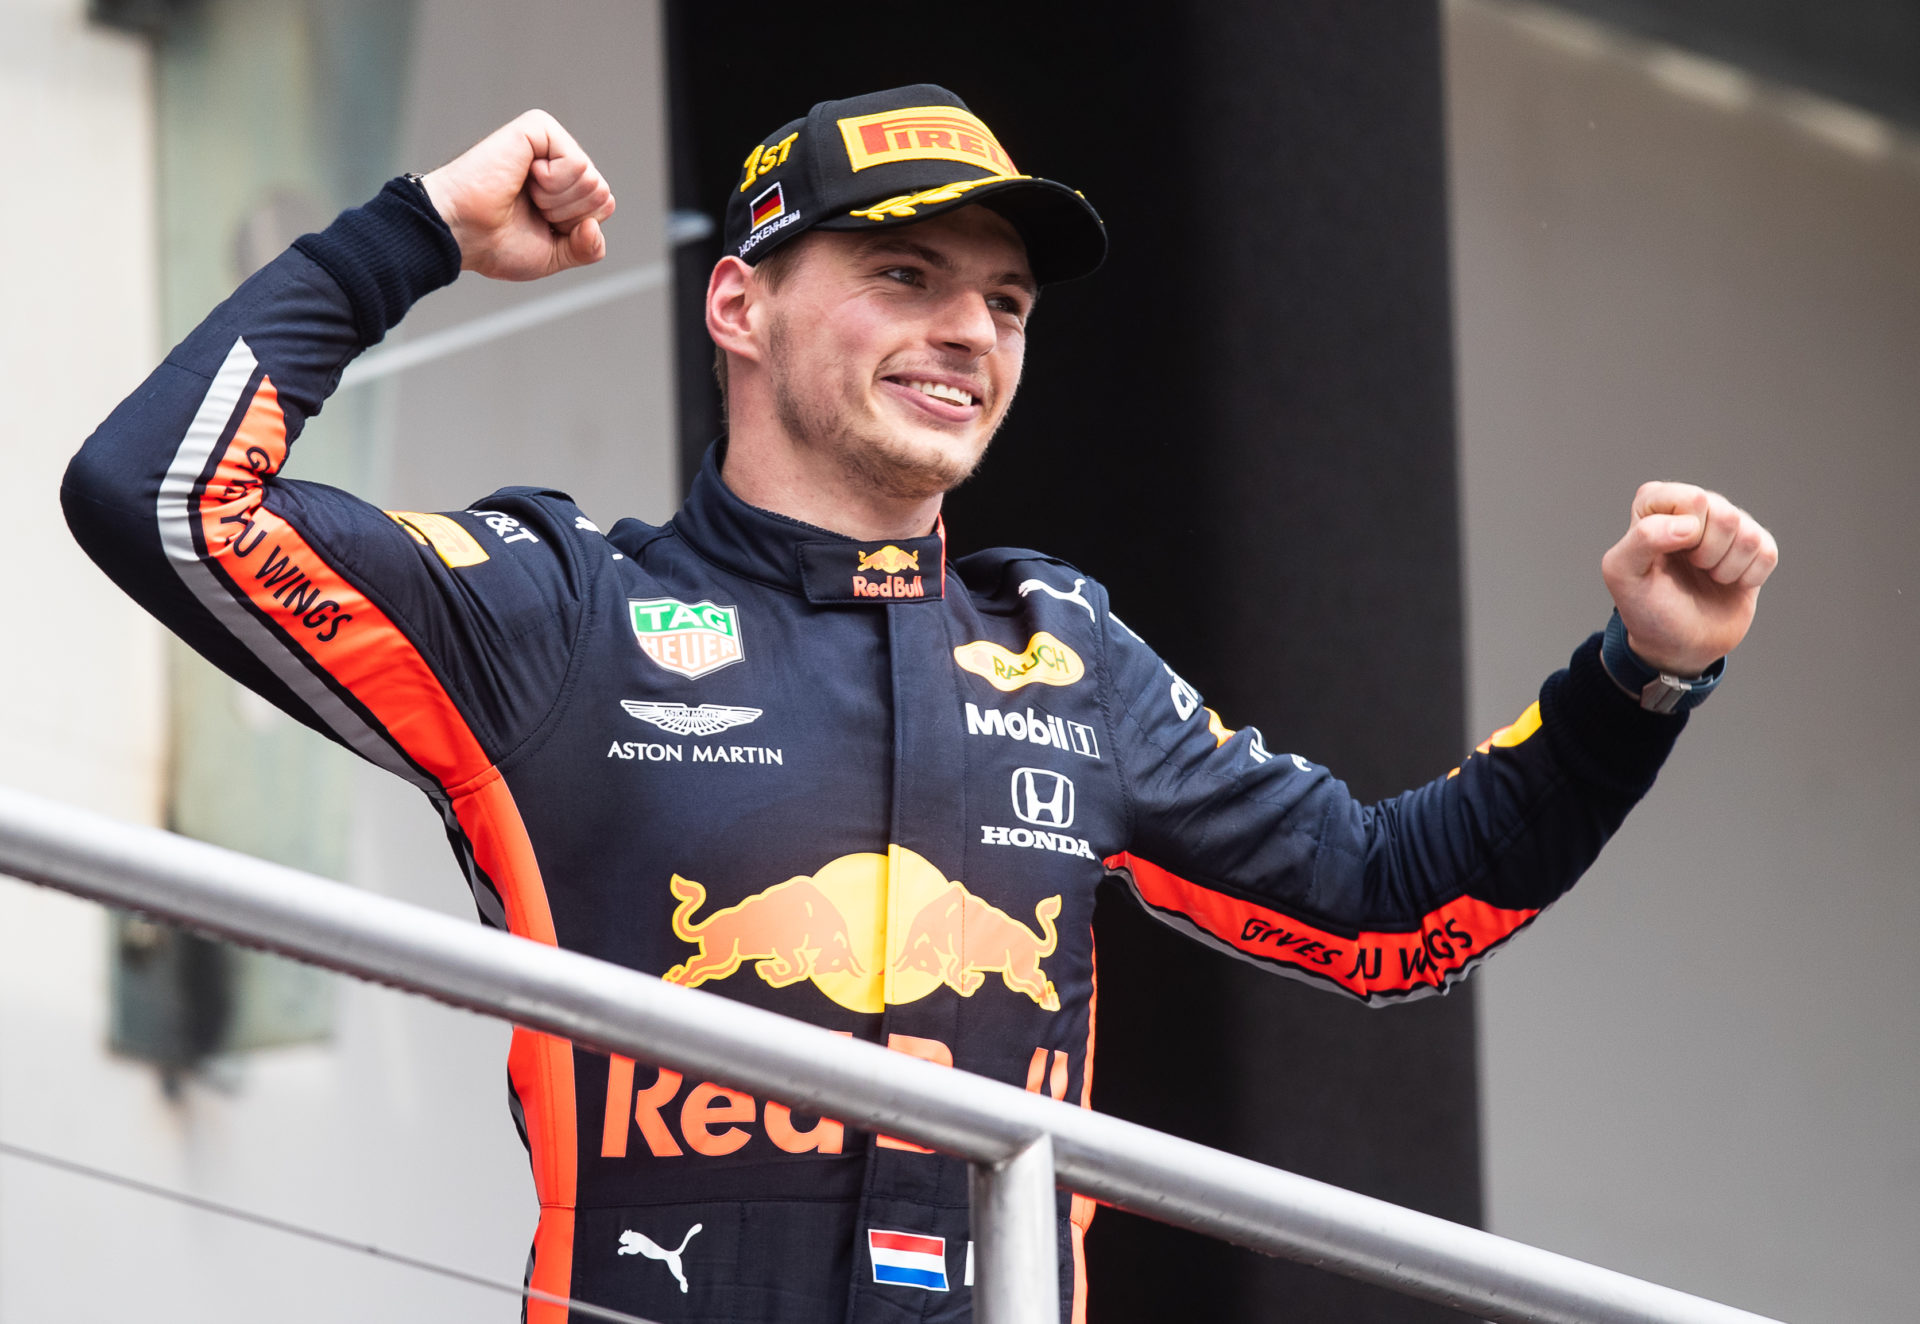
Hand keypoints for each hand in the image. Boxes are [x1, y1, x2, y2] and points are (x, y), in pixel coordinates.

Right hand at [420, 110, 615, 280]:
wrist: (461, 232)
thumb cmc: (494, 243)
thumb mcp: (554, 255)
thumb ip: (587, 248)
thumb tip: (595, 225)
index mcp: (563, 189)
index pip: (603, 207)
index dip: (576, 228)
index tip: (539, 225)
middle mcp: (558, 161)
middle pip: (601, 194)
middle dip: (568, 215)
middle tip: (529, 209)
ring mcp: (548, 143)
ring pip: (592, 180)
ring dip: (557, 202)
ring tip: (523, 194)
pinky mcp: (537, 128)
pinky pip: (577, 163)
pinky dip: (553, 183)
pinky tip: (524, 177)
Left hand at [1600, 481, 1778, 674]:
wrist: (1677, 643)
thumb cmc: (1645, 606)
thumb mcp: (1622, 574)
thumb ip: (1642, 539)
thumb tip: (1689, 525)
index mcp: (1655, 503)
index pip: (1691, 498)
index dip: (1684, 532)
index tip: (1668, 554)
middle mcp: (1694, 507)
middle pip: (1725, 514)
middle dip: (1707, 553)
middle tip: (1690, 568)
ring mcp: (1726, 526)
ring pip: (1748, 534)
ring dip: (1726, 568)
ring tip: (1707, 576)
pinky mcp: (1753, 547)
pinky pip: (1767, 552)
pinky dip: (1748, 577)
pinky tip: (1729, 583)